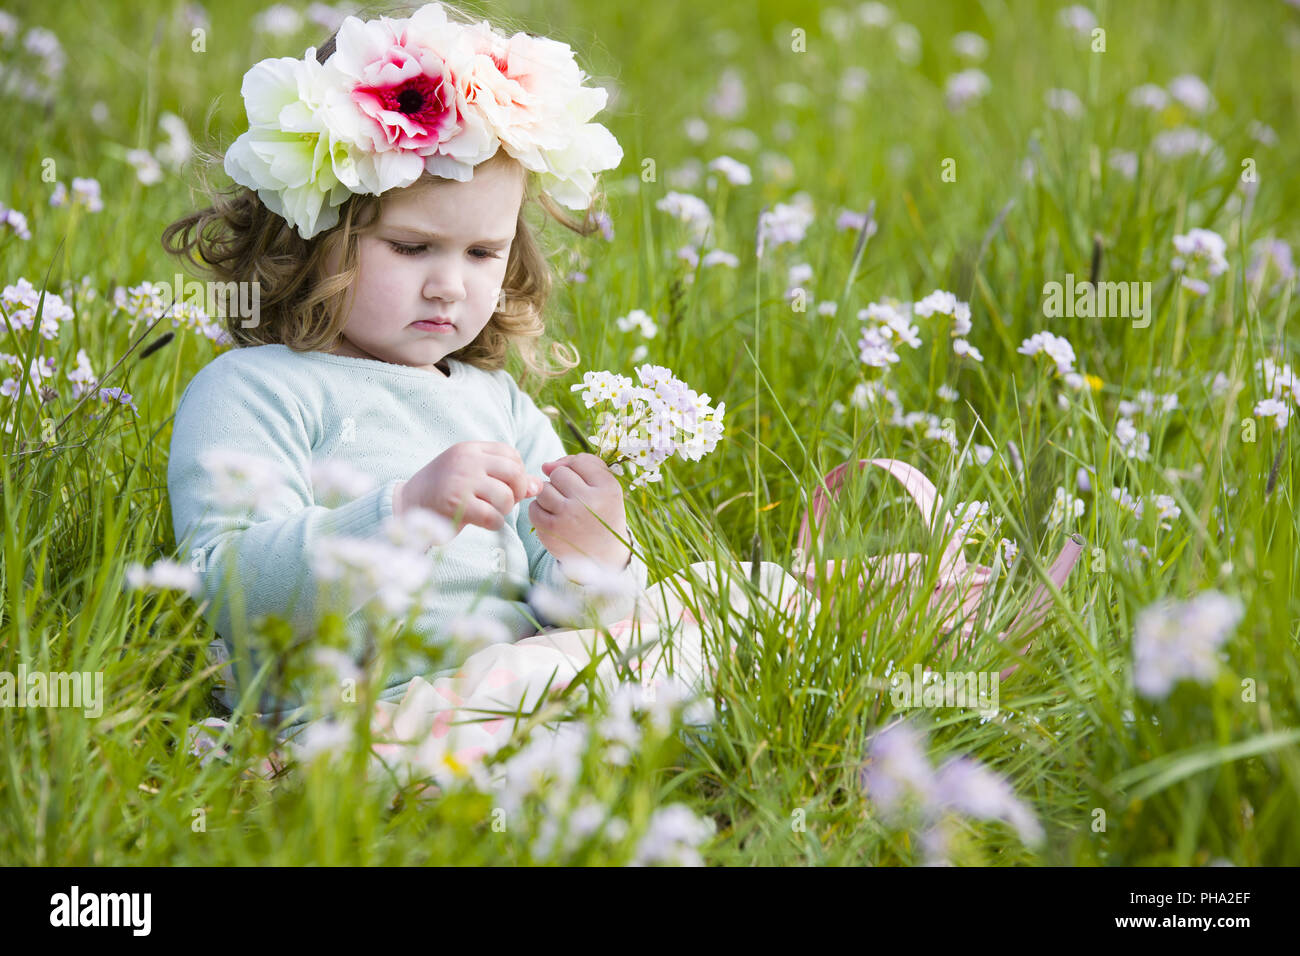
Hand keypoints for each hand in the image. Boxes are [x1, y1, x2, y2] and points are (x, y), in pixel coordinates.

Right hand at [393, 441, 543, 532]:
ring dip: (504, 510)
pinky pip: (493, 516)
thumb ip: (505, 478)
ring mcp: (461, 481)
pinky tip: (485, 522)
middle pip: (514, 473)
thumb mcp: (474, 476)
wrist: (408, 505)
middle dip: (517, 491)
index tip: (506, 486)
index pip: (511, 454)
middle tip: (505, 502)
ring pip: (506, 496)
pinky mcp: (457, 504)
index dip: (517, 473)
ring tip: (491, 512)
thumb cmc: (446, 491)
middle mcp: (467, 461)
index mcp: (470, 449)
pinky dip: (495, 523)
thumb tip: (539, 486)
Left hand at [529, 453, 631, 570]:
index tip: (584, 486)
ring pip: (544, 488)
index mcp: (608, 488)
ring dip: (549, 496)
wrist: (603, 559)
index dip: (577, 471)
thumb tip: (546, 465)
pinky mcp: (551, 531)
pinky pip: (533, 507)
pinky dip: (540, 512)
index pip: (580, 462)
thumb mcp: (606, 488)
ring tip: (563, 510)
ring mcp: (568, 516)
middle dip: (562, 483)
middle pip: (559, 473)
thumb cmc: (602, 517)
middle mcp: (589, 501)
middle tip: (574, 501)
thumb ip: (583, 465)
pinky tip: (554, 519)